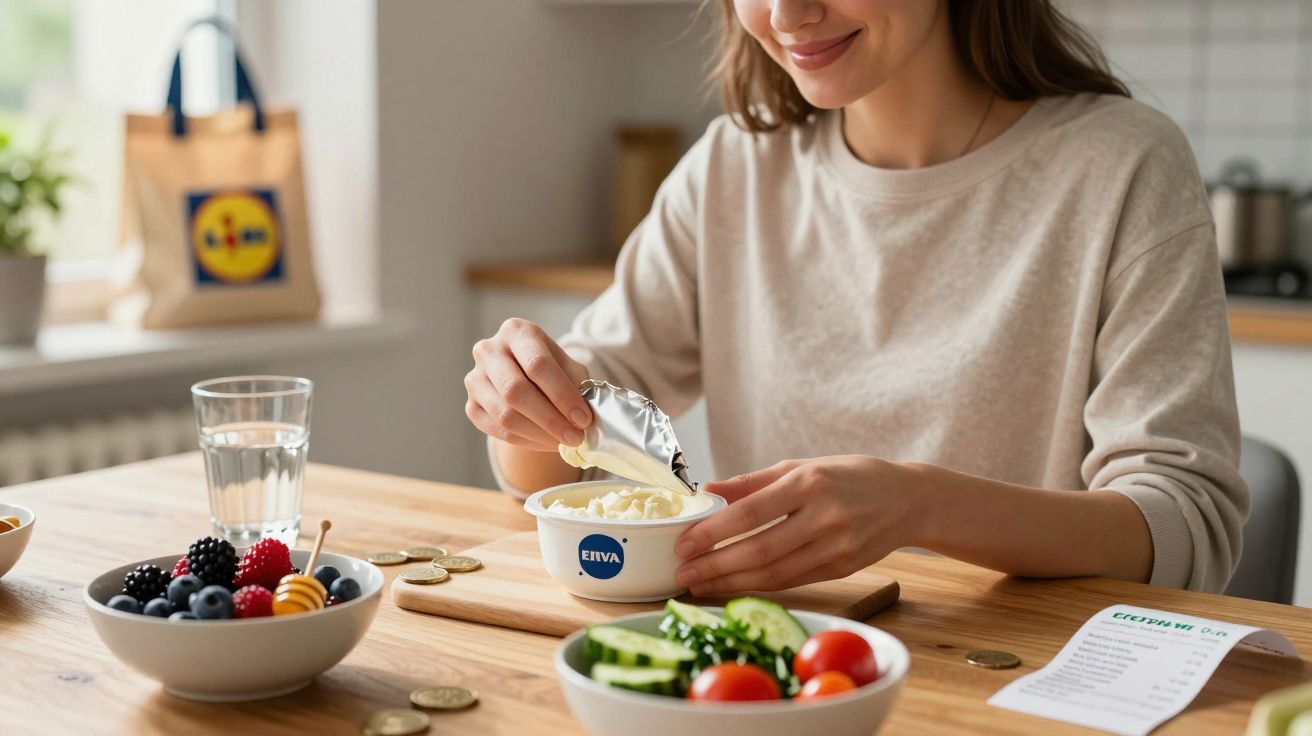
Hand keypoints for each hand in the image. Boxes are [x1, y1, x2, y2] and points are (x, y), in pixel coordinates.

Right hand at [465, 318, 591, 451]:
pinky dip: (526, 441)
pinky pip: (497, 431)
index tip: (583, 419)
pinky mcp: (471, 405)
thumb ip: (576, 386)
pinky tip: (546, 442)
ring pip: (504, 414)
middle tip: (575, 437)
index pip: (537, 364)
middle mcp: (489, 350)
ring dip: (539, 434)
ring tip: (563, 442)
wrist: (524, 378)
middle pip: (515, 391)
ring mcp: (475, 378)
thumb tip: (583, 417)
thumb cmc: (551, 369)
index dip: (562, 394)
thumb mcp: (568, 366)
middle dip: (550, 419)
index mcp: (516, 332)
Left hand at [674, 456, 926, 595]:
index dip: (713, 532)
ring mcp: (836, 546)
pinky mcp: (843, 569)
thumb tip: (707, 490)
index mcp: (809, 483)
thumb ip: (753, 482)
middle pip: (759, 550)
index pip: (751, 512)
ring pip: (774, 574)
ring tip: (700, 584)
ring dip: (732, 582)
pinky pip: (793, 581)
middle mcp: (824, 516)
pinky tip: (734, 586)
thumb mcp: (802, 466)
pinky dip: (759, 587)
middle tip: (683, 573)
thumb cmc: (849, 476)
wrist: (908, 499)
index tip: (684, 543)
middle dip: (715, 565)